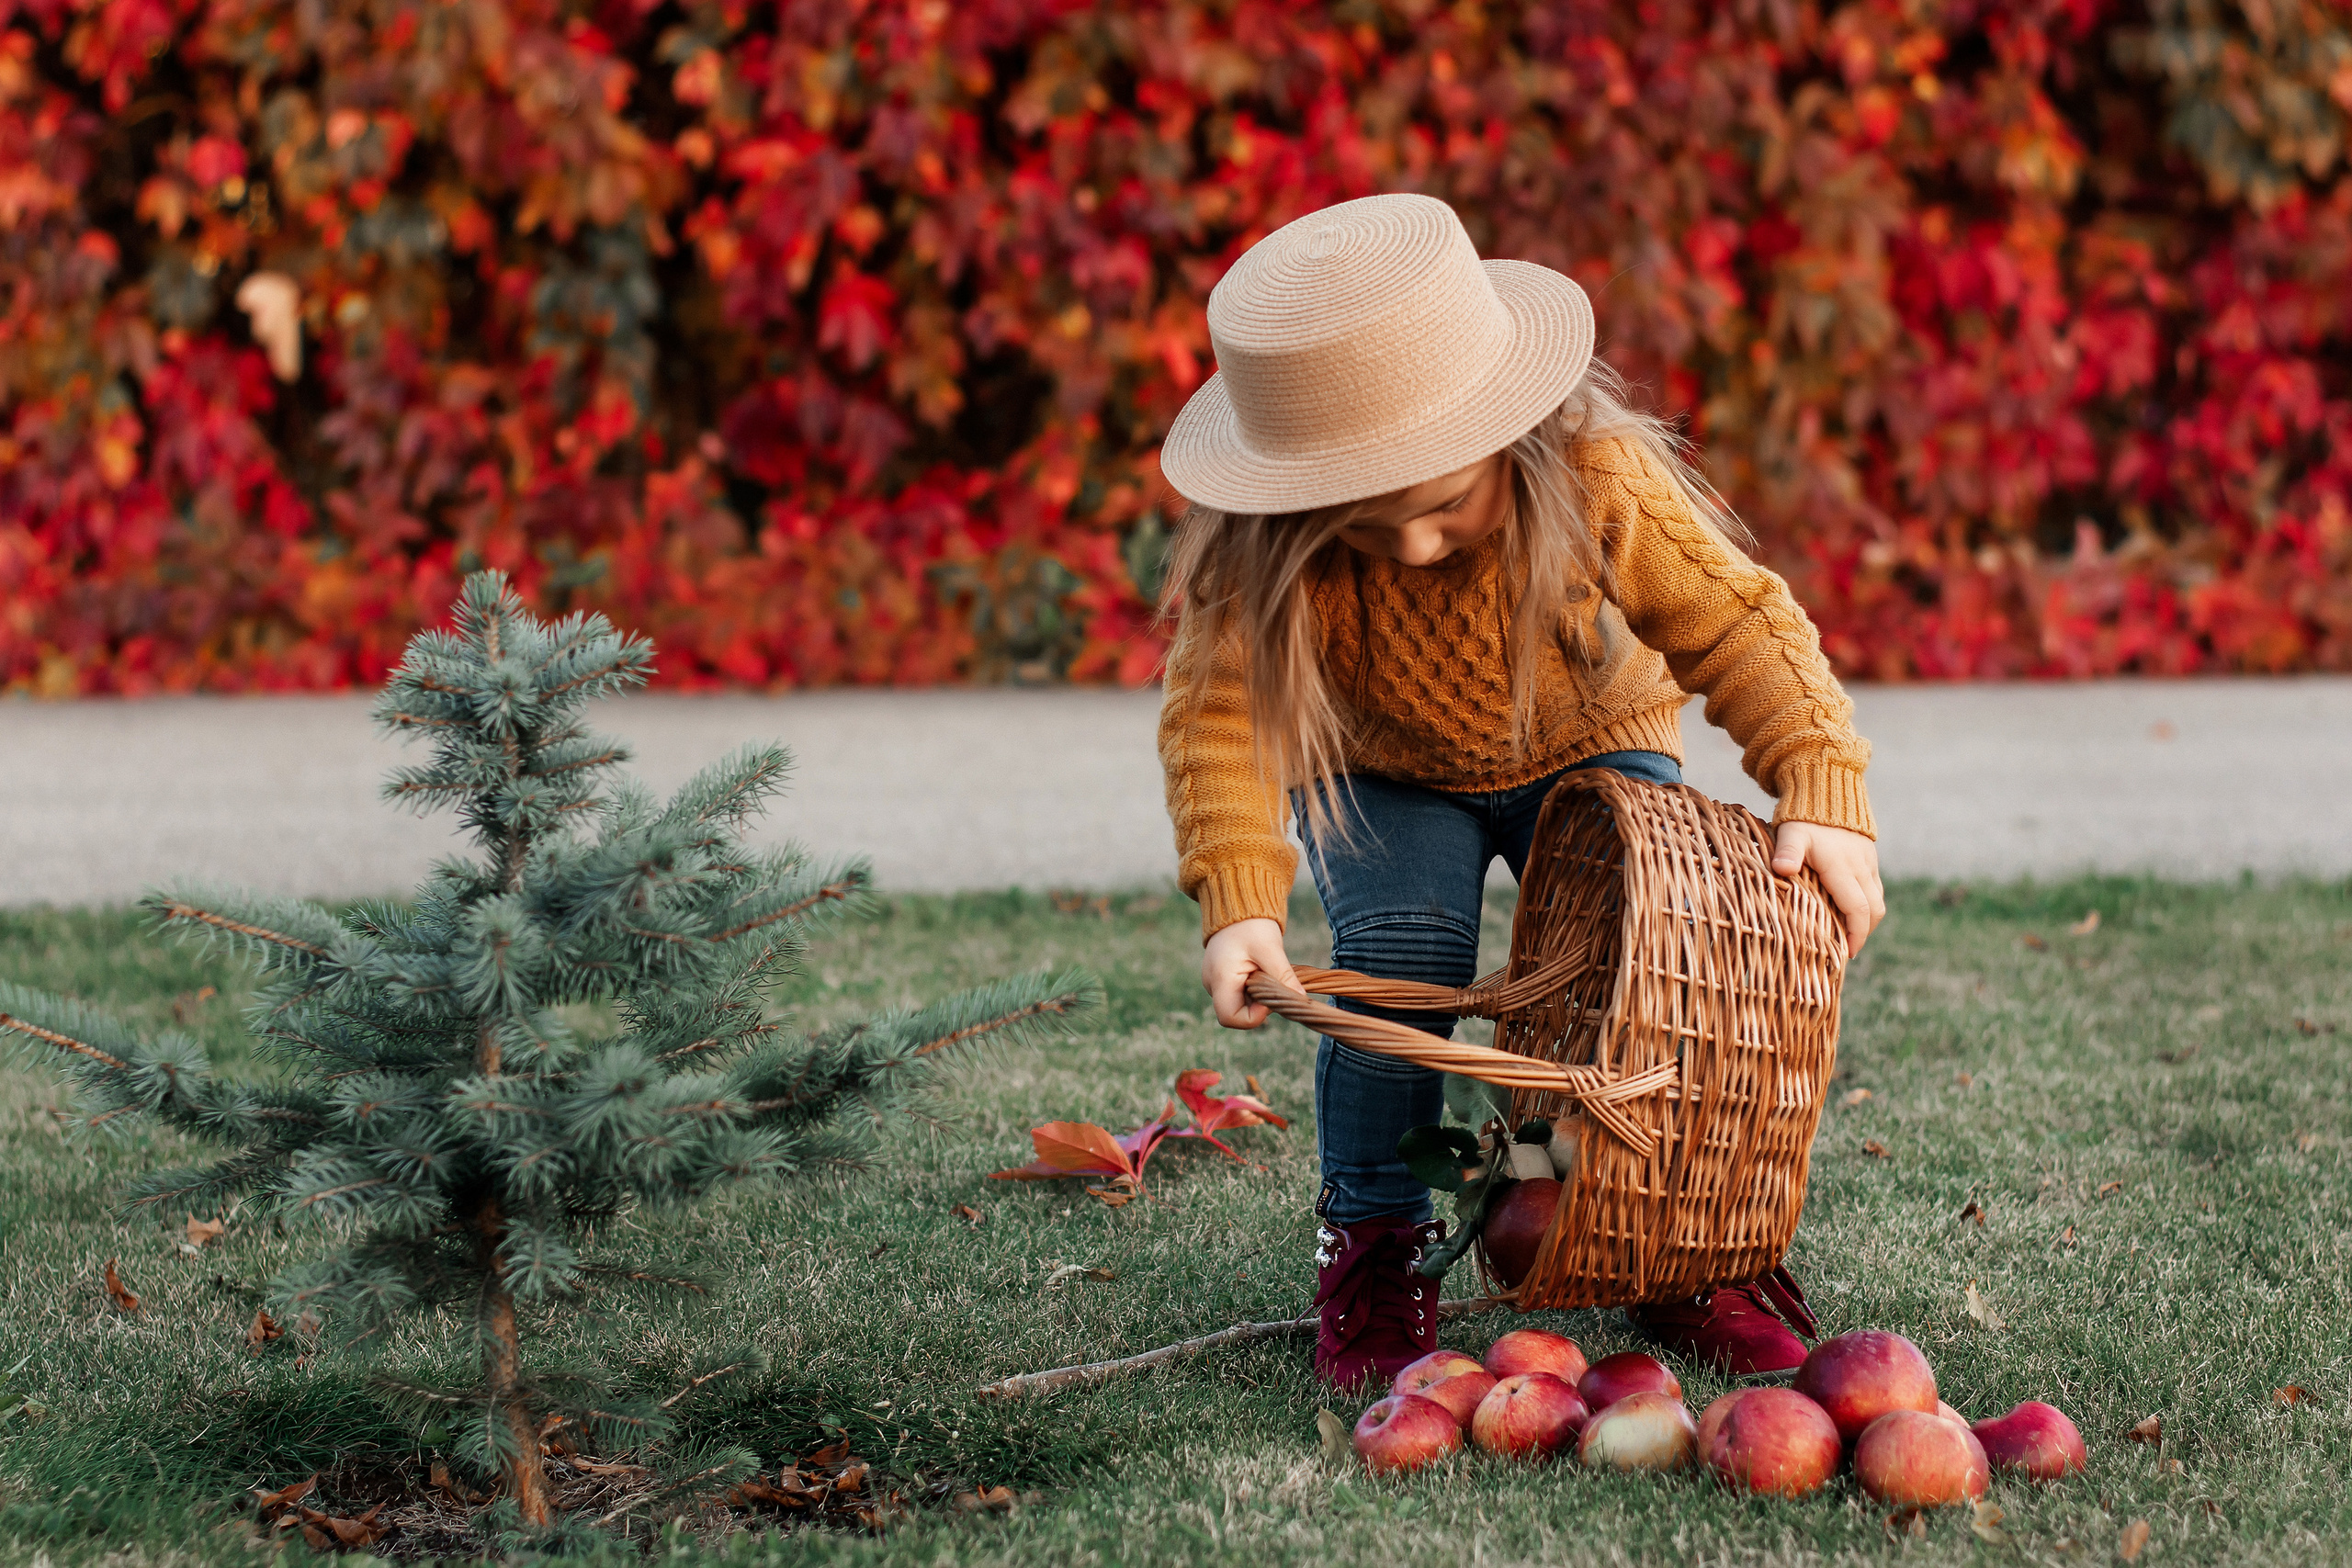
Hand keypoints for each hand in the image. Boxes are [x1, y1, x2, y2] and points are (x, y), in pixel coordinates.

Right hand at [1200, 917, 1298, 1028]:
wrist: (1237, 904)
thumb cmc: (1251, 924)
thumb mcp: (1270, 949)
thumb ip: (1283, 976)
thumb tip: (1300, 999)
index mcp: (1219, 978)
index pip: (1230, 1018)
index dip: (1253, 1017)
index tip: (1269, 998)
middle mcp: (1212, 984)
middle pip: (1235, 1013)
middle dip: (1257, 1005)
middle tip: (1272, 981)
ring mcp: (1215, 981)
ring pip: (1238, 1004)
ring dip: (1256, 996)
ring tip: (1265, 970)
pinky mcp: (1221, 977)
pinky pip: (1238, 993)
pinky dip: (1253, 988)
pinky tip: (1260, 969)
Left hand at [1771, 821, 1884, 956]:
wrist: (1826, 788)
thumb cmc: (1804, 815)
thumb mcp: (1791, 833)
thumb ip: (1787, 852)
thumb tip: (1781, 869)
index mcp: (1843, 868)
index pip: (1858, 910)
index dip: (1856, 934)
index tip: (1847, 953)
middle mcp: (1861, 867)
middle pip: (1874, 910)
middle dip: (1863, 932)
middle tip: (1846, 948)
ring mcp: (1868, 862)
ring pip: (1877, 899)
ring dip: (1866, 919)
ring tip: (1846, 933)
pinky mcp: (1869, 858)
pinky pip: (1874, 888)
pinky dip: (1866, 904)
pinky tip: (1848, 909)